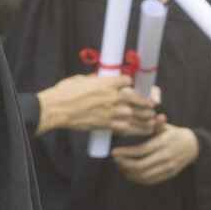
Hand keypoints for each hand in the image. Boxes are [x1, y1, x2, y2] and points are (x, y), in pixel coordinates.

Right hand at [37, 74, 160, 135]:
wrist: (57, 109)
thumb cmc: (65, 93)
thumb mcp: (81, 79)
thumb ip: (95, 80)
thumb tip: (98, 80)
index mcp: (108, 82)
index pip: (128, 81)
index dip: (132, 84)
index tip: (132, 87)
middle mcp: (114, 96)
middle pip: (140, 99)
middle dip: (147, 102)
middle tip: (152, 104)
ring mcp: (113, 112)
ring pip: (139, 115)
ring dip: (147, 117)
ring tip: (153, 119)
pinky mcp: (109, 125)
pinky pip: (130, 128)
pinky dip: (139, 129)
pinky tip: (145, 130)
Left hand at [112, 124, 199, 185]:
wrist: (194, 146)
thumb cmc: (175, 134)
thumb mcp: (167, 127)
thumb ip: (157, 124)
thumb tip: (153, 115)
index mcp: (163, 143)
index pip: (141, 150)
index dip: (126, 153)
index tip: (114, 152)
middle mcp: (165, 157)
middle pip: (141, 166)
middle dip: (125, 164)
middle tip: (115, 160)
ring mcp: (168, 167)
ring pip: (144, 175)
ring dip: (129, 173)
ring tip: (120, 166)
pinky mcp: (169, 174)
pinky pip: (151, 180)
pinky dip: (137, 179)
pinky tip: (129, 173)